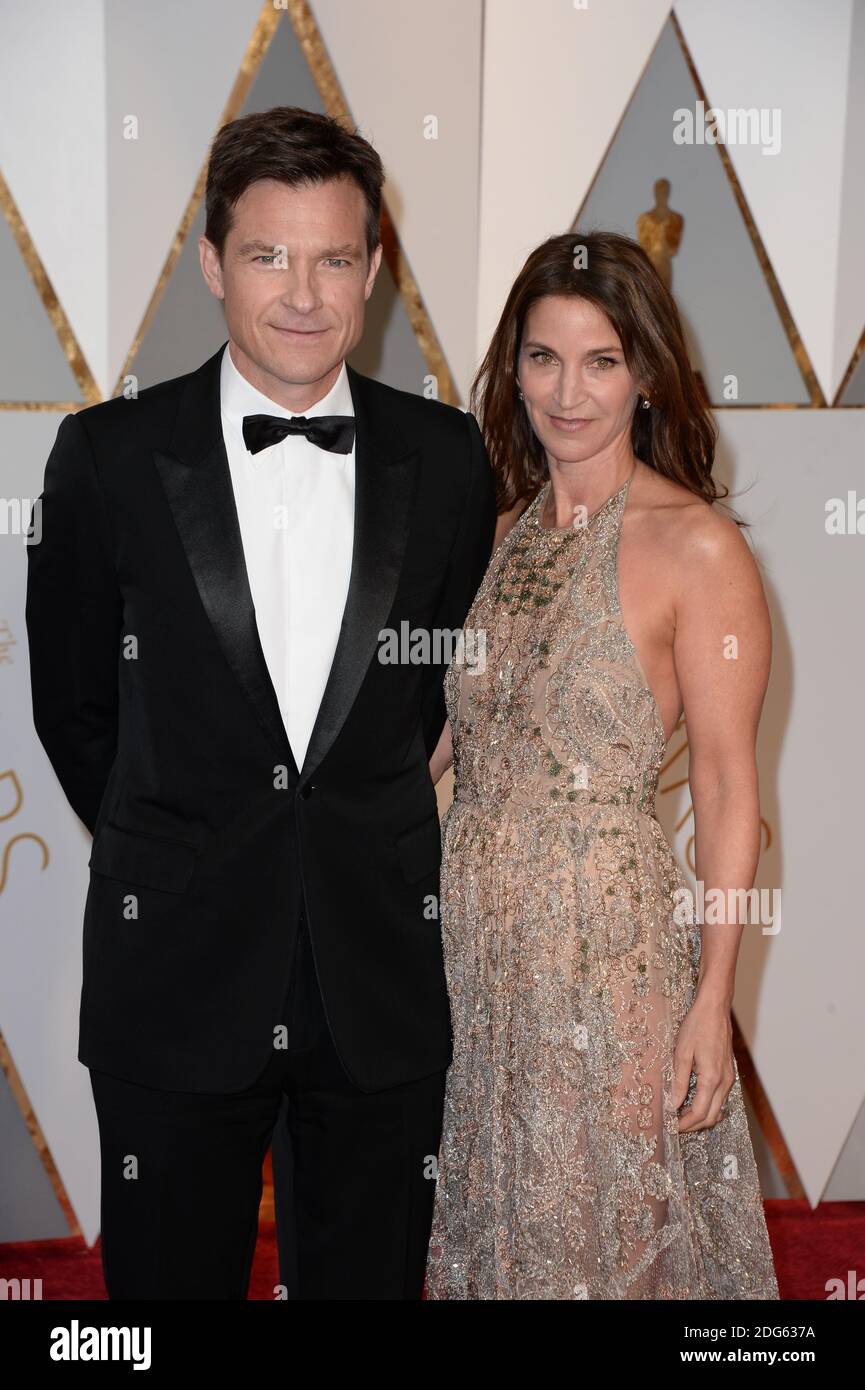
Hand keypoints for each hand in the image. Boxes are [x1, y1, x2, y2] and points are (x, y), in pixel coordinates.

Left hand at [672, 997, 735, 1132]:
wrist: (714, 1008)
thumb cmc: (697, 1026)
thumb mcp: (681, 1053)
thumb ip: (679, 1082)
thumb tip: (673, 1104)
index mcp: (712, 1078)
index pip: (700, 1113)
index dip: (685, 1124)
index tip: (672, 1126)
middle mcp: (725, 1081)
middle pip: (712, 1116)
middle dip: (694, 1125)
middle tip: (675, 1125)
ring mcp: (729, 1077)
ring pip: (718, 1108)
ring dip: (701, 1116)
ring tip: (680, 1114)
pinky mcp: (729, 1073)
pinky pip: (720, 1097)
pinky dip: (707, 1104)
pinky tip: (692, 1100)